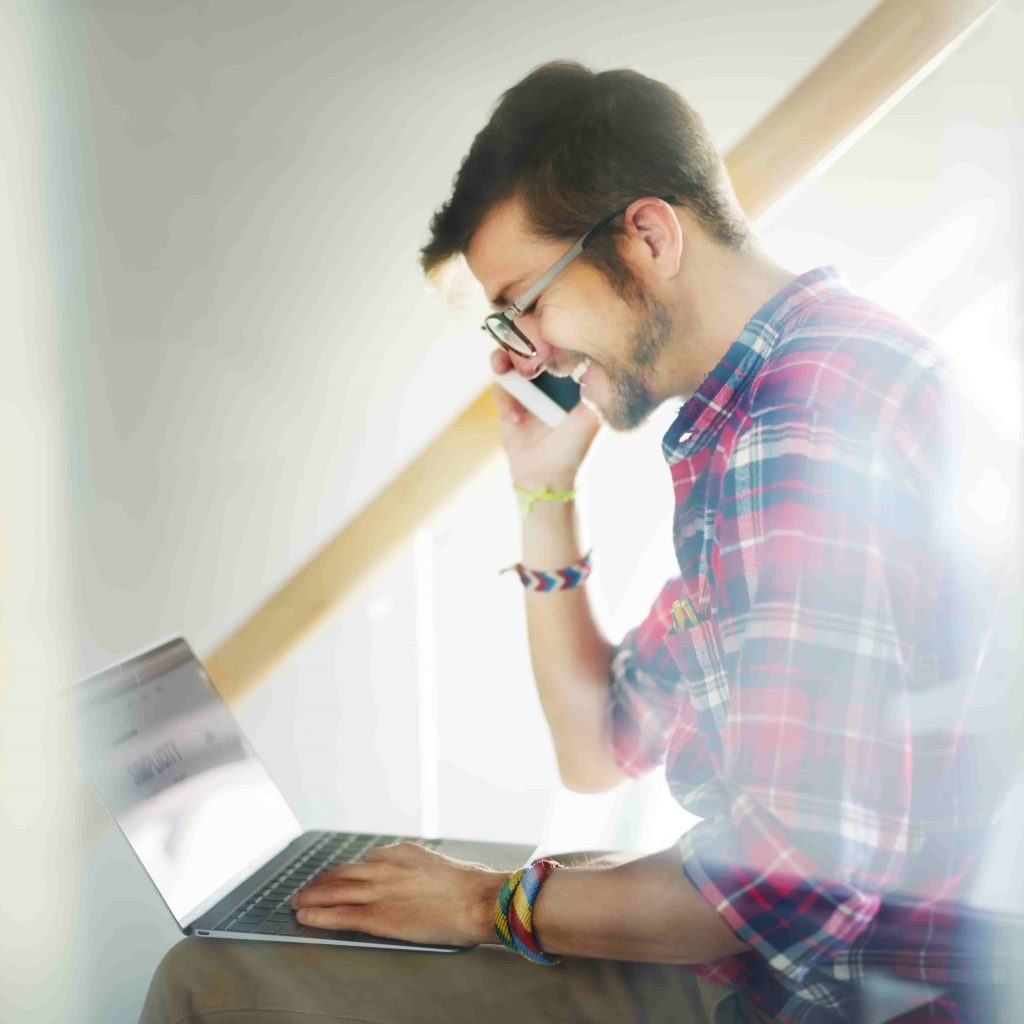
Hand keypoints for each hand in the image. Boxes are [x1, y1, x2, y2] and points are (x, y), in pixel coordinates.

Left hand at [290, 842, 506, 946]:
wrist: (477, 900)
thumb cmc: (468, 886)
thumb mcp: (437, 864)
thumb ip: (416, 868)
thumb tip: (413, 877)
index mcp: (400, 852)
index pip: (363, 862)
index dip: (345, 872)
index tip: (337, 877)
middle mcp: (385, 867)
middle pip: (342, 873)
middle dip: (321, 881)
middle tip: (306, 887)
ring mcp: (379, 891)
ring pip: (333, 891)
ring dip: (310, 896)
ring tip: (297, 901)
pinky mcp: (378, 916)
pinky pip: (340, 915)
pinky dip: (318, 916)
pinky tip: (306, 917)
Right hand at [490, 349, 600, 490]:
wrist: (544, 479)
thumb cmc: (573, 451)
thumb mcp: (590, 422)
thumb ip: (597, 394)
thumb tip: (601, 362)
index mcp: (575, 379)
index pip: (563, 346)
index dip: (552, 335)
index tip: (545, 330)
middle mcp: (552, 380)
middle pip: (533, 348)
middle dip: (520, 341)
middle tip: (515, 341)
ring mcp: (530, 389)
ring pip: (512, 362)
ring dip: (503, 360)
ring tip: (501, 366)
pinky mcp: (510, 403)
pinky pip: (501, 388)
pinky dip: (504, 397)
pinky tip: (515, 417)